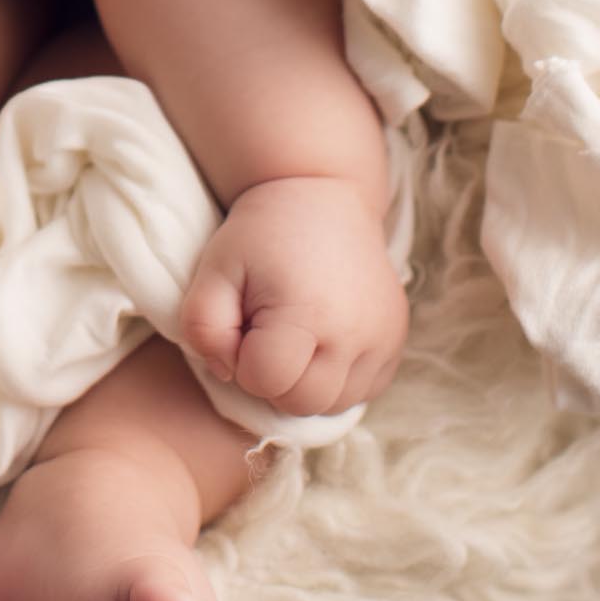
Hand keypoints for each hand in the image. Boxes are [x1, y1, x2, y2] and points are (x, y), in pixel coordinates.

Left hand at [176, 176, 408, 417]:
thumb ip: (203, 327)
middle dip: (273, 379)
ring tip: (293, 335)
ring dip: (305, 383)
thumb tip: (226, 373)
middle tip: (264, 332)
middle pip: (303, 403)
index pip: (267, 381)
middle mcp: (356, 334)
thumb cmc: (261, 233)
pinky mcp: (396, 341)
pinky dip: (335, 379)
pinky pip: (362, 391)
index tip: (243, 325)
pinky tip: (319, 341)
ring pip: (334, 404)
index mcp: (309, 313)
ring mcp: (384, 340)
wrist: (322, 196)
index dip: (242, 362)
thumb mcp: (215, 267)